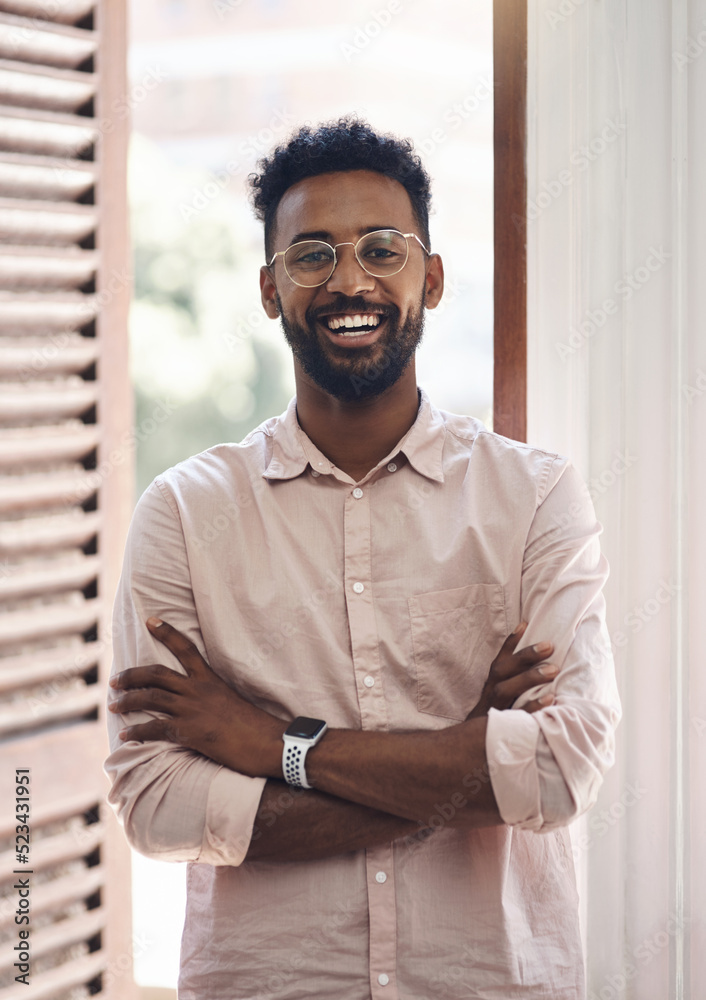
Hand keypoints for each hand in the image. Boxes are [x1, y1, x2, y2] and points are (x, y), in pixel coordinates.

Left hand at [108, 618, 284, 777]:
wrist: (269, 743)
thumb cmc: (256, 725)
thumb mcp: (234, 701)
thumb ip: (214, 697)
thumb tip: (204, 702)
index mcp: (211, 679)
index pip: (186, 648)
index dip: (166, 632)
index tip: (150, 620)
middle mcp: (199, 690)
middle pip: (157, 674)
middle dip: (131, 676)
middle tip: (114, 680)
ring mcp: (193, 710)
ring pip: (151, 698)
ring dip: (128, 701)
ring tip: (113, 704)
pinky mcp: (190, 732)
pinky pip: (155, 728)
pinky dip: (137, 730)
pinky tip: (125, 735)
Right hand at [466, 622, 556, 718]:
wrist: (472, 747)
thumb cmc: (495, 719)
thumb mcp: (501, 697)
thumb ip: (515, 681)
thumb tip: (538, 661)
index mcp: (492, 684)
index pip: (500, 660)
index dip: (510, 642)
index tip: (525, 624)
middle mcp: (490, 693)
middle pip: (503, 670)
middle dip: (525, 656)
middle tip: (549, 645)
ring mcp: (494, 709)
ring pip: (507, 689)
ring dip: (529, 678)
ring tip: (554, 669)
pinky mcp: (500, 727)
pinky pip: (516, 715)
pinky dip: (532, 707)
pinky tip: (550, 699)